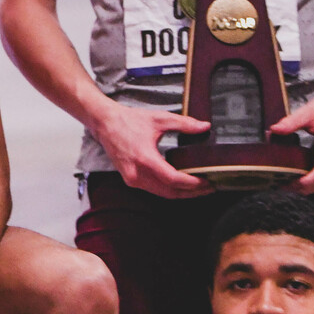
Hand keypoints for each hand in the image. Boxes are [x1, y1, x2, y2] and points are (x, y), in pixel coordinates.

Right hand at [95, 99, 212, 197]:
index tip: (208, 182)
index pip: (174, 180)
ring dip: (180, 193)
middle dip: (192, 193)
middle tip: (209, 188)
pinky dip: (168, 190)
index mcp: (145, 158)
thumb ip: (184, 124)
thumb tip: (204, 126)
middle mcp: (137, 173)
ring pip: (162, 194)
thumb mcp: (159, 119)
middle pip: (170, 192)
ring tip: (197, 187)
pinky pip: (153, 190)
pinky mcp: (130, 180)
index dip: (193, 184)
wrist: (105, 123)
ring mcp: (132, 179)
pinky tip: (179, 184)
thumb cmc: (128, 120)